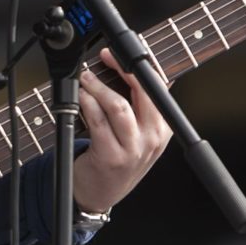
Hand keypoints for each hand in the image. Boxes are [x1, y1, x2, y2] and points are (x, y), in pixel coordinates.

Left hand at [69, 47, 172, 215]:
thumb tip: (138, 67)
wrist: (100, 192)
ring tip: (86, 79)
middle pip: (143, 92)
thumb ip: (141, 104)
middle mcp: (152, 138)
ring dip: (98, 87)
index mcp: (163, 127)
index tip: (120, 52)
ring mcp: (132, 149)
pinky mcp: (111, 156)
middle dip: (121, 68)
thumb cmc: (117, 157)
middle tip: (105, 57)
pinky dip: (87, 104)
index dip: (139, 64)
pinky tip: (81, 97)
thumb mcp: (139, 133)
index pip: (158, 87)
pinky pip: (98, 122)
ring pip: (118, 106)